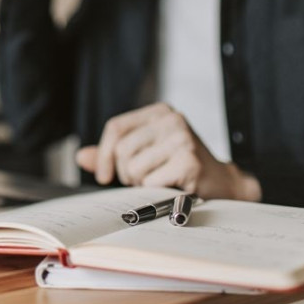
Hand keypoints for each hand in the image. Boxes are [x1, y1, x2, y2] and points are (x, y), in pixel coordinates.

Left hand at [75, 102, 261, 201]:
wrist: (222, 184)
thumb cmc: (180, 168)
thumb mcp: (145, 154)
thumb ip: (113, 154)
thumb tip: (81, 156)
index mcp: (159, 112)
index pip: (116, 128)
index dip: (103, 154)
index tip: (104, 176)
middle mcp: (171, 119)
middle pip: (122, 150)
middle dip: (126, 173)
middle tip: (144, 179)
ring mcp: (181, 138)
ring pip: (134, 168)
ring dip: (141, 184)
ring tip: (161, 180)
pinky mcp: (188, 160)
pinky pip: (150, 182)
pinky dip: (156, 191)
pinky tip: (172, 186)